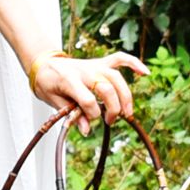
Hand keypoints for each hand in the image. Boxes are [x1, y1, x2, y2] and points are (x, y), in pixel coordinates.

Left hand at [27, 48, 143, 123]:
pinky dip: (134, 64)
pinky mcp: (100, 63)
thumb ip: (71, 114)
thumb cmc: (48, 83)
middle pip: (106, 88)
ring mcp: (94, 65)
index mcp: (69, 80)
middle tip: (110, 121)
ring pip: (116, 77)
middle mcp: (84, 70)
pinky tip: (145, 73)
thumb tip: (86, 130)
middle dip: (112, 108)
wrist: (44, 63)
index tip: (90, 122)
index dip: (92, 114)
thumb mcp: (53, 101)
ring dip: (125, 96)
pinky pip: (120, 59)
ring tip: (127, 113)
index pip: (87, 99)